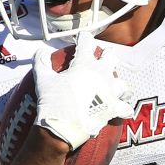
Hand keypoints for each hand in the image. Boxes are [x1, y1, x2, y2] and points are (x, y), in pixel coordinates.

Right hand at [34, 33, 133, 149]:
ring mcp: (110, 91)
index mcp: (85, 63)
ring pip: (121, 82)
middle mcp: (101, 74)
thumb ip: (41, 63)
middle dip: (106, 55)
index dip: (83, 38)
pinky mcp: (114, 108)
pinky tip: (121, 108)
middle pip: (111, 57)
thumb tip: (39, 52)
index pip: (87, 42)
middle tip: (101, 58)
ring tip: (112, 86)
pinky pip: (125, 107)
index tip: (81, 38)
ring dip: (116, 83)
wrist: (64, 126)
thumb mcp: (43, 79)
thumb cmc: (53, 101)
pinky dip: (123, 108)